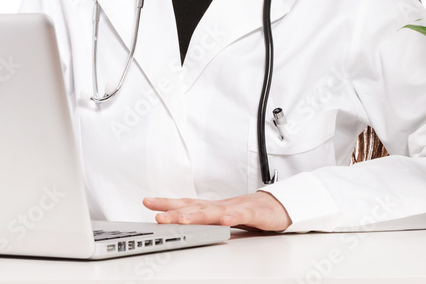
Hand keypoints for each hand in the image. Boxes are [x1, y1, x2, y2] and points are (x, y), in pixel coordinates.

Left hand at [142, 191, 291, 231]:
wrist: (278, 206)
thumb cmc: (249, 212)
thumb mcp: (222, 217)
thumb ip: (204, 220)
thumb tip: (180, 223)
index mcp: (212, 207)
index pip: (186, 203)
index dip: (167, 203)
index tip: (147, 202)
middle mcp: (221, 206)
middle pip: (195, 208)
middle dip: (175, 212)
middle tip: (158, 216)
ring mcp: (237, 208)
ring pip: (215, 212)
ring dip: (198, 215)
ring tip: (183, 220)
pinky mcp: (254, 214)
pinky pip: (243, 216)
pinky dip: (233, 217)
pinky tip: (224, 221)